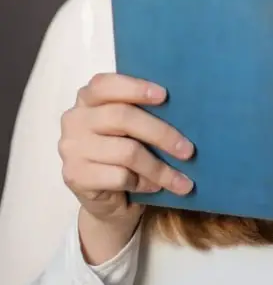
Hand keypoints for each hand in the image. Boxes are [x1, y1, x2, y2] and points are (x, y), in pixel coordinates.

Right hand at [59, 72, 194, 230]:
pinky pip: (120, 176)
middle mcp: (74, 119)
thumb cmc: (124, 151)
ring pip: (127, 152)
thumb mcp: (132, 127)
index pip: (105, 84)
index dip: (135, 87)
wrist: (108, 200)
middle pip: (123, 117)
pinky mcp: (75, 176)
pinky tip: (155, 187)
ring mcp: (72, 148)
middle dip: (161, 133)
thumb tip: (181, 109)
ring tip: (181, 179)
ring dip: (160, 168)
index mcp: (87, 98)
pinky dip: (144, 183)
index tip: (164, 95)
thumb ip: (141, 111)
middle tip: (188, 150)